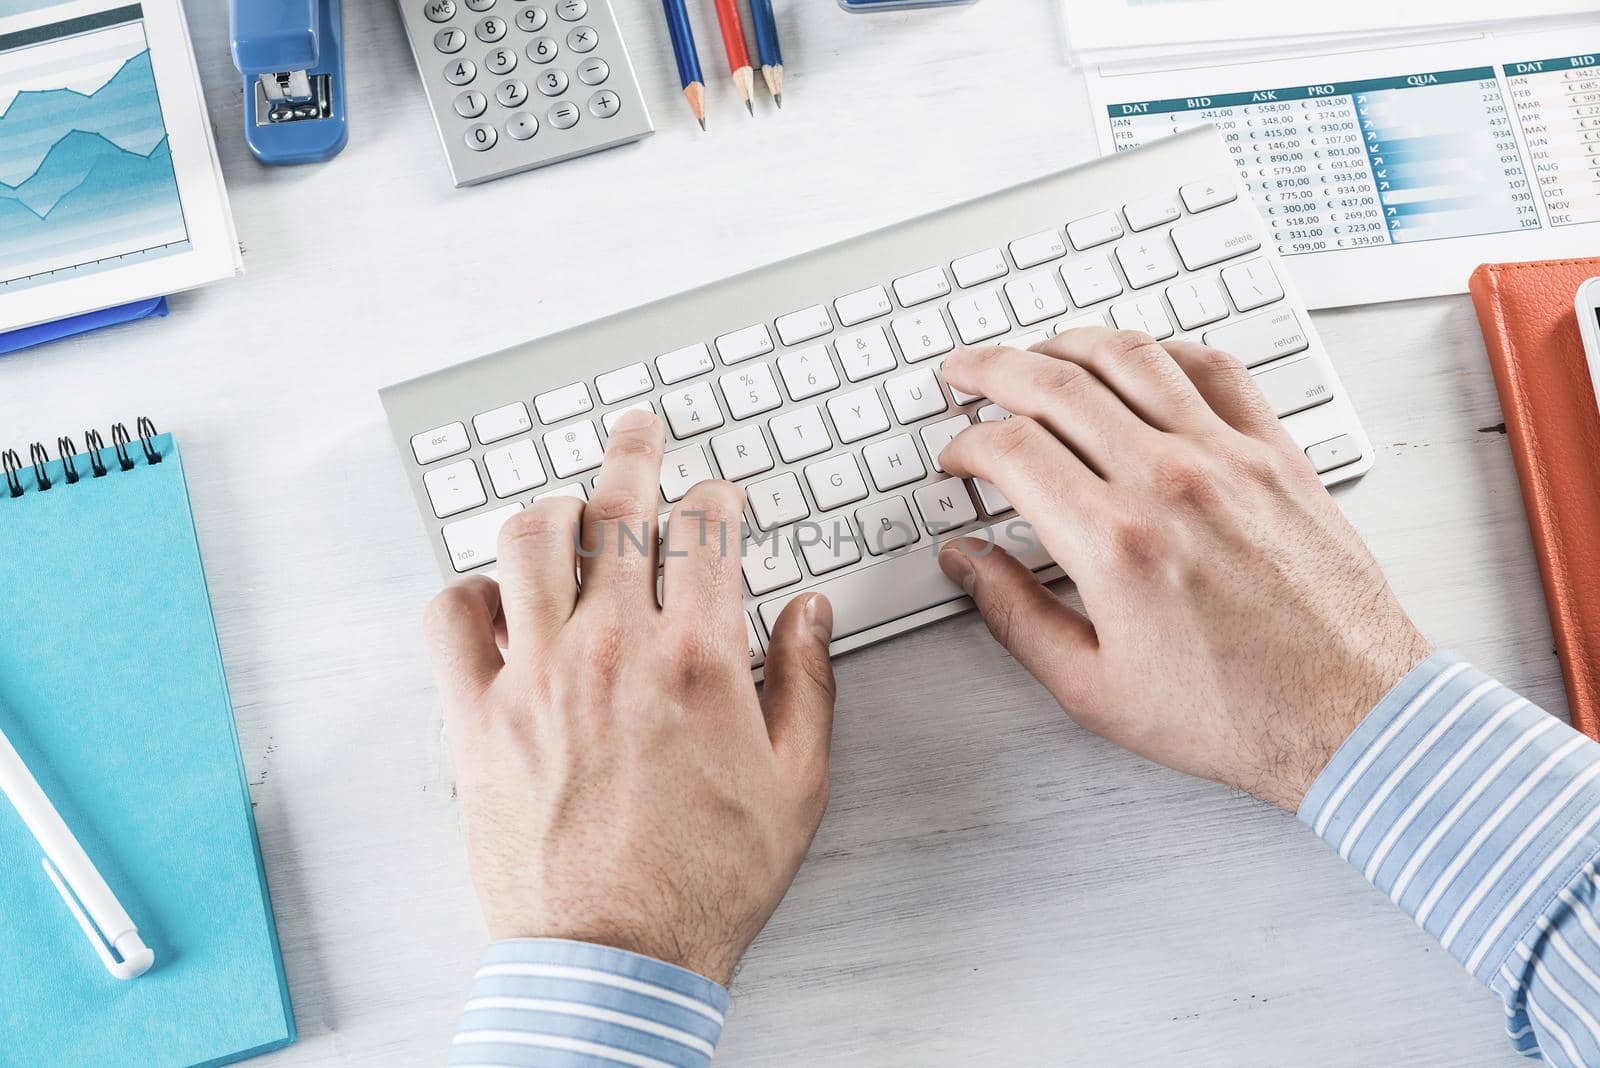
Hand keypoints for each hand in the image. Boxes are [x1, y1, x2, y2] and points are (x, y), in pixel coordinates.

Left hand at [424, 409, 835, 984]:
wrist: (617, 957)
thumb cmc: (705, 878)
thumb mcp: (798, 782)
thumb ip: (809, 681)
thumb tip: (810, 611)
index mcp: (699, 657)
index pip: (708, 527)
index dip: (718, 493)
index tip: (719, 494)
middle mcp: (613, 647)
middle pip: (618, 507)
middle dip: (635, 452)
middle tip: (638, 428)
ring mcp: (536, 674)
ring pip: (528, 538)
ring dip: (553, 507)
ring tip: (568, 503)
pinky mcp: (476, 714)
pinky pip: (450, 614)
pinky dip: (469, 589)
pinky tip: (496, 595)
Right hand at [935, 330, 1431, 810]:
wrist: (1350, 715)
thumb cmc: (1235, 713)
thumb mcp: (1093, 689)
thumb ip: (1015, 616)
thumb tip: (969, 563)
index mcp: (1114, 542)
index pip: (1012, 449)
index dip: (966, 443)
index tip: (957, 458)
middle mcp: (1169, 482)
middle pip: (1056, 384)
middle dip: (991, 369)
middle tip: (962, 371)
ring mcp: (1228, 459)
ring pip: (1131, 357)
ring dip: (1068, 343)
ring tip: (1037, 353)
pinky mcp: (1277, 455)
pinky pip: (1215, 369)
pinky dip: (1163, 350)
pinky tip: (1139, 359)